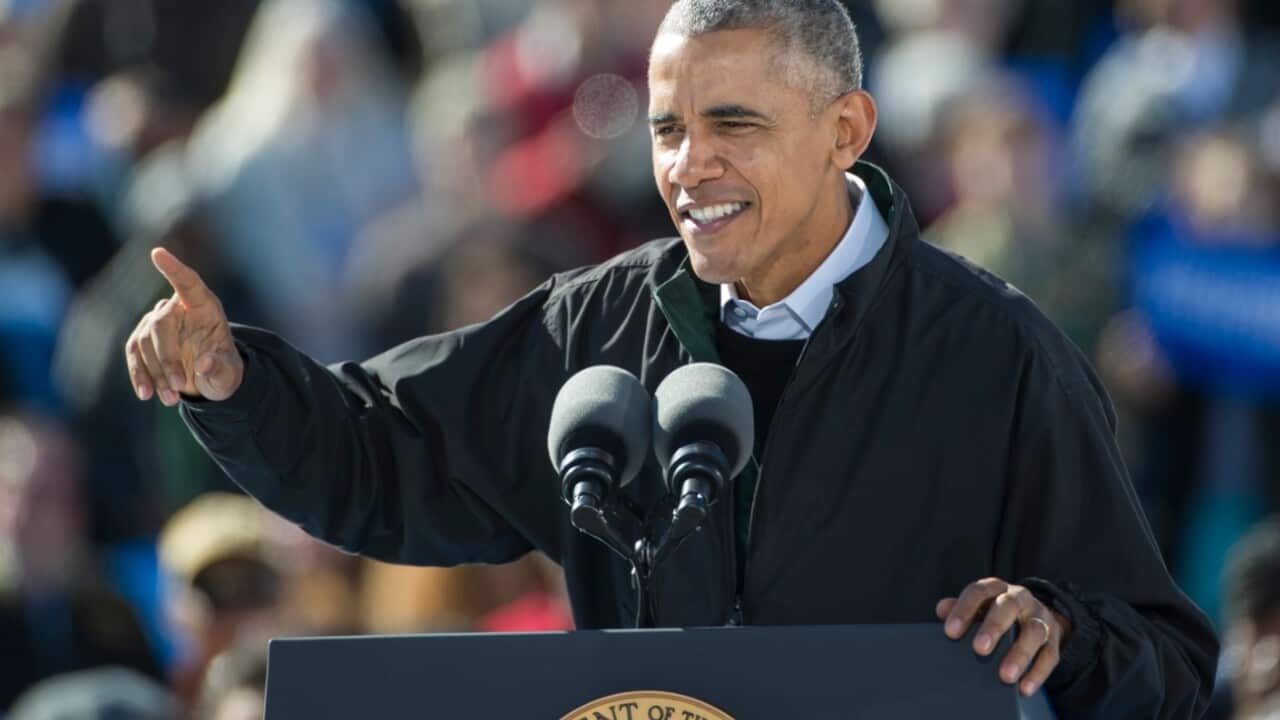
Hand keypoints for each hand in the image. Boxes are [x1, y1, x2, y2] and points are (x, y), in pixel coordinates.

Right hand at [125, 248, 242, 404]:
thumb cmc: (222, 369)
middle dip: (168, 357)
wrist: (207, 379)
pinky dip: (139, 375)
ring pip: (145, 342)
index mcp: (205, 306)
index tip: (158, 253)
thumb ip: (220, 368)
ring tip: (171, 399)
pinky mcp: (142, 341)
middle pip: (161, 324)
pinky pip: (134, 355)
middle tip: (179, 385)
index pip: (188, 282)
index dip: (174, 269)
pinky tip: (146, 394)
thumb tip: (203, 364)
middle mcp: (178, 310)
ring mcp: (156, 323)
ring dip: (156, 373)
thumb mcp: (229, 373)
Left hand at [937, 577, 1071, 696]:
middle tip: (979, 649)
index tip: (950, 632)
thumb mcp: (978, 607)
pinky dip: (1037, 673)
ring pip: (1034, 632)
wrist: (1033, 614)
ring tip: (1005, 676)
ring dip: (1020, 654)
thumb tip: (941, 610)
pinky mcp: (1055, 639)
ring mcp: (1040, 617)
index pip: (979, 592)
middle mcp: (1020, 598)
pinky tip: (1023, 689)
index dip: (964, 610)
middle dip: (993, 627)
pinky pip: (1049, 655)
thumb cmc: (995, 612)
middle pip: (1008, 606)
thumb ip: (961, 608)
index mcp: (996, 588)